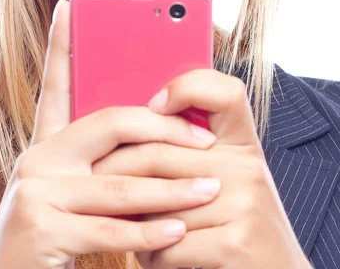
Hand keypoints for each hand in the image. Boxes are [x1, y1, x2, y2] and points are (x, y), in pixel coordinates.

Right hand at [0, 0, 220, 268]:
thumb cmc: (54, 233)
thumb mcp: (74, 187)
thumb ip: (103, 159)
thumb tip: (157, 130)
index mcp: (48, 142)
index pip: (55, 83)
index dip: (58, 42)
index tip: (67, 4)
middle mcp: (38, 156)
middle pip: (110, 124)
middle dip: (164, 130)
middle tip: (205, 143)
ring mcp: (35, 189)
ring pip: (118, 182)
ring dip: (171, 190)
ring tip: (210, 189)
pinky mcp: (39, 227)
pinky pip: (108, 226)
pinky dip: (149, 232)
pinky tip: (178, 232)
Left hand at [92, 69, 312, 268]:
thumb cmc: (238, 225)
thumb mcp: (228, 177)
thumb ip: (193, 153)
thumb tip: (132, 133)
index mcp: (243, 144)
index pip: (226, 91)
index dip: (187, 87)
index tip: (153, 106)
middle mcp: (247, 166)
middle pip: (160, 152)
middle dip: (114, 170)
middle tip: (91, 181)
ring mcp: (246, 203)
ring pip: (158, 205)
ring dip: (130, 223)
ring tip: (119, 226)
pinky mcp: (237, 243)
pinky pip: (169, 245)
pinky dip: (150, 255)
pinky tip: (148, 256)